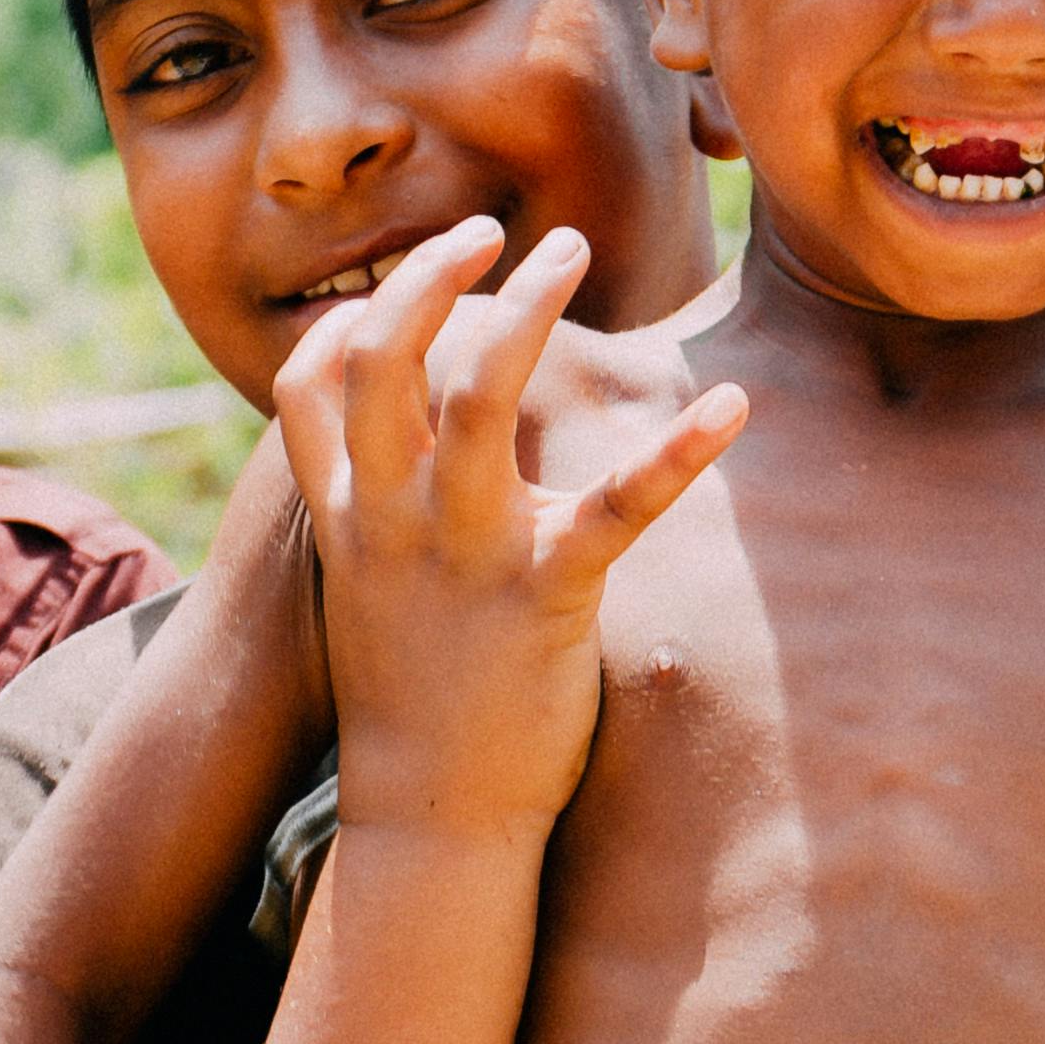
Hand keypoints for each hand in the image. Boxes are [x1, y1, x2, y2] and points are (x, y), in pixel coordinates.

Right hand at [275, 220, 746, 846]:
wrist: (431, 816)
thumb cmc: (411, 695)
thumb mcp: (366, 591)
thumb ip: (377, 509)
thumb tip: (412, 443)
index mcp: (347, 517)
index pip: (311, 381)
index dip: (355, 310)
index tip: (413, 269)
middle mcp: (392, 522)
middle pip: (387, 359)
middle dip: (434, 276)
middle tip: (490, 228)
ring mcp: (464, 556)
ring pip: (479, 399)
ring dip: (526, 308)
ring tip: (570, 250)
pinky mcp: (544, 598)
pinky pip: (619, 507)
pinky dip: (679, 448)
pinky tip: (733, 402)